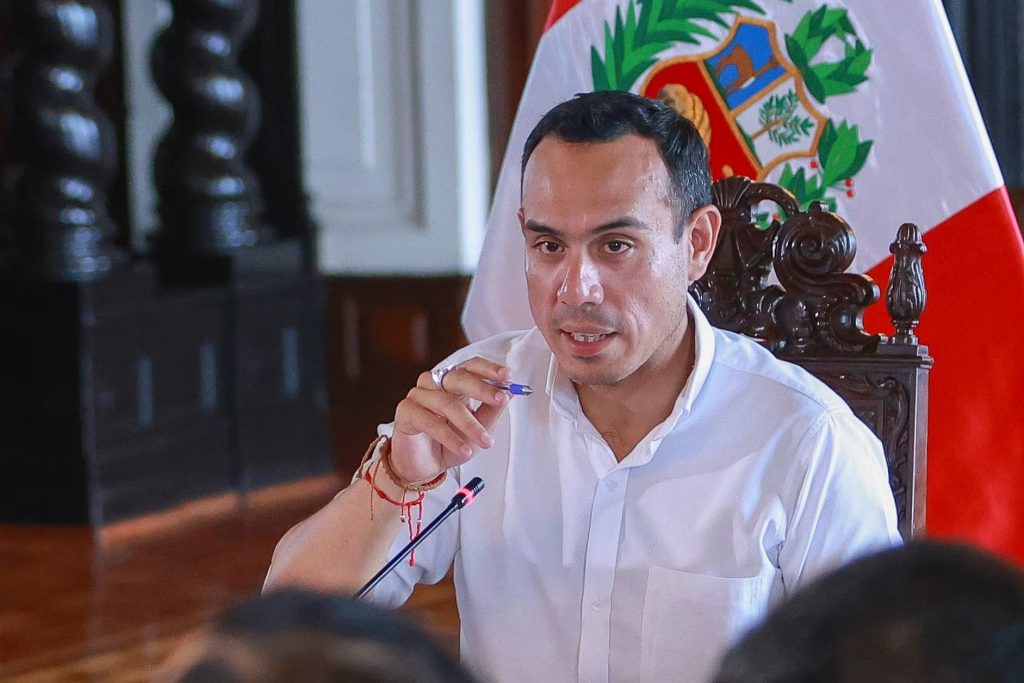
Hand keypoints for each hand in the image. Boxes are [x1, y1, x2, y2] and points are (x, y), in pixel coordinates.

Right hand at [390, 358, 512, 483]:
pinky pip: (430, 421)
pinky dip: (449, 437)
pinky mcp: (405, 412)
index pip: (470, 366)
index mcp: (453, 382)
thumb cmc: (451, 443)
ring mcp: (417, 396)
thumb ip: (492, 411)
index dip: (488, 369)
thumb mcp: (479, 428)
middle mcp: (434, 384)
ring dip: (469, 423)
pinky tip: (463, 449)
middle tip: (500, 400)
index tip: (507, 376)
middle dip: (482, 388)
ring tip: (485, 442)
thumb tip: (510, 393)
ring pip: (446, 402)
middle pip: (457, 377)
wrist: (426, 466)